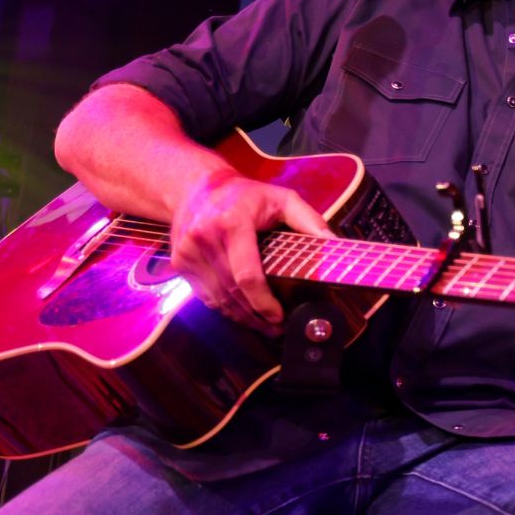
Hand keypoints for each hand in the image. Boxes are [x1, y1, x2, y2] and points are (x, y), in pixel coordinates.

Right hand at [169, 170, 334, 333]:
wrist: (195, 186)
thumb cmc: (245, 194)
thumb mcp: (282, 198)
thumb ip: (309, 221)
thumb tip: (334, 244)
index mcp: (232, 222)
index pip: (247, 274)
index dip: (263, 302)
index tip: (279, 316)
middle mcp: (205, 238)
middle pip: (232, 291)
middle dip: (256, 315)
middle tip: (276, 328)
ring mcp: (188, 252)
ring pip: (216, 298)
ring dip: (240, 317)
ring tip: (263, 326)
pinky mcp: (179, 262)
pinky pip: (204, 294)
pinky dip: (223, 307)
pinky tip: (241, 312)